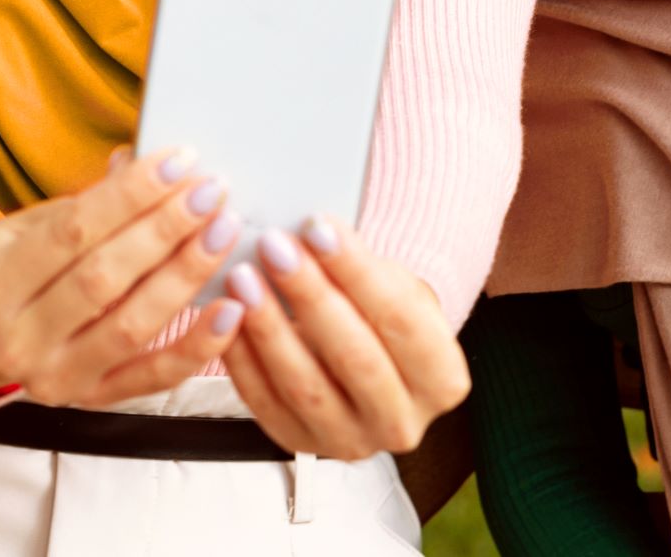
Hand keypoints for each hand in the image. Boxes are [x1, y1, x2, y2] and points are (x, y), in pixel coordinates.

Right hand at [0, 148, 248, 406]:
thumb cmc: (11, 267)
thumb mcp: (28, 226)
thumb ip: (86, 203)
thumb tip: (139, 162)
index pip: (73, 231)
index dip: (131, 194)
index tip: (180, 161)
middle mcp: (15, 338)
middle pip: (104, 277)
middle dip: (166, 229)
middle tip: (212, 191)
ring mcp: (52, 378)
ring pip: (131, 325)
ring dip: (185, 275)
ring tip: (224, 232)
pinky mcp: (88, 402)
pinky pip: (151, 378)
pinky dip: (196, 347)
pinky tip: (231, 310)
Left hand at [220, 218, 468, 459]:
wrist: (370, 362)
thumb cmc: (382, 313)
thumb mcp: (394, 287)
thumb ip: (361, 267)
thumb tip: (311, 230)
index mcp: (443, 379)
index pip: (401, 319)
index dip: (357, 270)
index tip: (317, 226)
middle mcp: (403, 422)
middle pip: (355, 356)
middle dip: (310, 295)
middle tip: (274, 246)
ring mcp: (351, 442)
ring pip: (306, 386)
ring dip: (269, 327)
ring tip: (243, 277)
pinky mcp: (301, 445)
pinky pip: (265, 404)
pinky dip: (242, 358)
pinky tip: (227, 316)